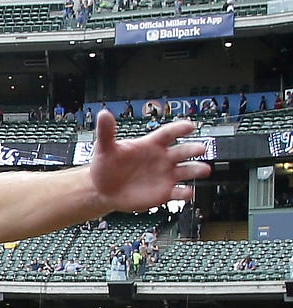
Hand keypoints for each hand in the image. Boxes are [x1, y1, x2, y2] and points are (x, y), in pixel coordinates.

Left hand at [89, 110, 209, 211]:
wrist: (103, 190)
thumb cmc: (107, 166)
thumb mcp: (105, 148)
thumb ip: (106, 131)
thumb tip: (104, 114)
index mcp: (150, 145)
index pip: (167, 134)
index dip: (178, 129)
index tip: (189, 126)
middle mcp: (162, 159)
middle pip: (182, 152)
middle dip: (192, 149)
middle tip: (200, 148)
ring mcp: (165, 175)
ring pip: (186, 171)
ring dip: (196, 170)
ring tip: (204, 169)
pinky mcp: (164, 192)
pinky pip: (178, 192)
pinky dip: (184, 193)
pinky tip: (187, 192)